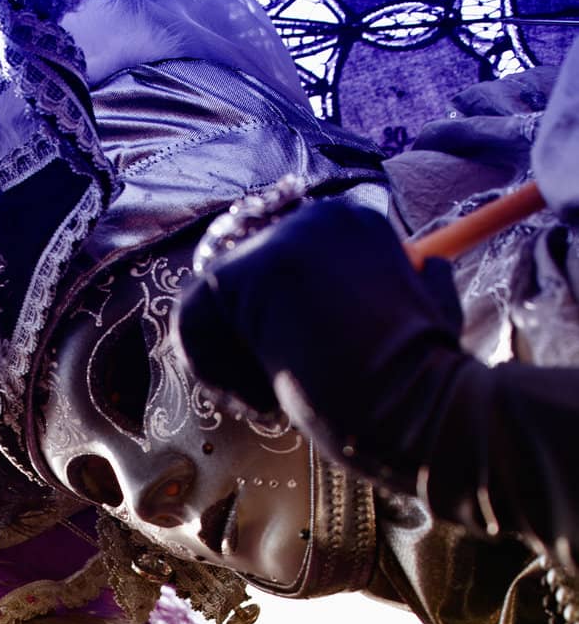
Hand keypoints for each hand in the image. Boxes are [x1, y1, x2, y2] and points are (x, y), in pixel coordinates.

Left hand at [177, 197, 463, 443]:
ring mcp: (285, 239)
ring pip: (210, 303)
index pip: (272, 268)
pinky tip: (260, 398)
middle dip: (244, 345)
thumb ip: (410, 287)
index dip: (270, 329)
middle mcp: (318, 218)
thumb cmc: (431, 380)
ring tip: (274, 397)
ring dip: (230, 360)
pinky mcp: (254, 272)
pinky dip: (212, 370)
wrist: (425, 405)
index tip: (301, 373)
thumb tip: (430, 271)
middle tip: (279, 391)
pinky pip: (191, 320)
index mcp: (356, 227)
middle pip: (235, 282)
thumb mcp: (431, 315)